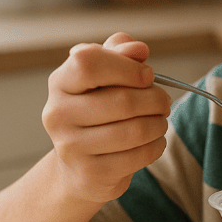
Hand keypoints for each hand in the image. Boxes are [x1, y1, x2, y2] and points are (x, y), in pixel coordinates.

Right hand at [41, 32, 170, 202]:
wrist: (79, 166)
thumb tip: (138, 49)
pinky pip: (139, 155)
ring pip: (135, 130)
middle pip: (122, 100)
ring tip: (160, 121)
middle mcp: (58, 114)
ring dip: (159, 123)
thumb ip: (120, 54)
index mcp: (60, 82)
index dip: (127, 67)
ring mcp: (71, 147)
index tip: (147, 75)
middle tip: (163, 102)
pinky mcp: (91, 173)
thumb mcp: (105, 76)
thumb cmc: (98, 110)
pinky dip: (157, 145)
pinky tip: (154, 141)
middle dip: (155, 99)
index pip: (89, 62)